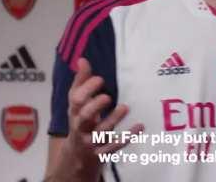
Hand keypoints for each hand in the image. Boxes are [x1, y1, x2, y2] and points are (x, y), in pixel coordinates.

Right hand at [59, 58, 142, 180]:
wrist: (77, 156)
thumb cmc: (81, 120)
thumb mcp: (77, 103)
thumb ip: (81, 81)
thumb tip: (82, 60)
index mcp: (75, 111)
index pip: (76, 100)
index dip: (87, 89)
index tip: (100, 79)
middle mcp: (81, 126)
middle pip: (84, 117)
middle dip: (95, 106)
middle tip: (107, 97)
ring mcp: (91, 141)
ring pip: (101, 132)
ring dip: (113, 120)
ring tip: (125, 107)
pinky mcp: (102, 152)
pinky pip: (114, 146)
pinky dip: (127, 136)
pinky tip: (140, 126)